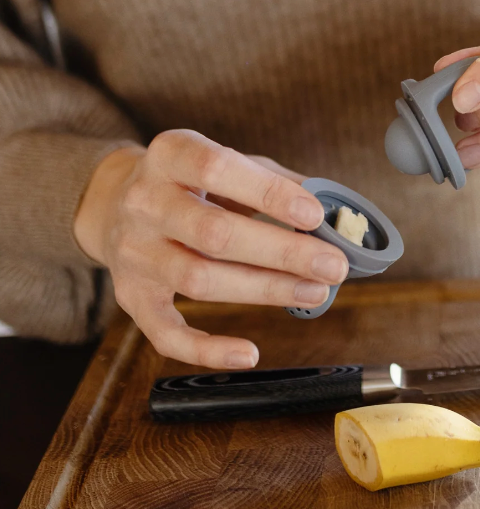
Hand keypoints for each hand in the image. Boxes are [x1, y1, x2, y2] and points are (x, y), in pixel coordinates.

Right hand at [74, 130, 346, 368]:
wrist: (114, 202)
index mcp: (171, 155)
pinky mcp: (131, 296)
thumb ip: (278, 182)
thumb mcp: (230, 163)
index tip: (316, 214)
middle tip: (334, 265)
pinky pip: (165, 333)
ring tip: (315, 292)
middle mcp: (144, 202)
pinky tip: (249, 353)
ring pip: (199, 280)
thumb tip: (336, 212)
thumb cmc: (194, 182)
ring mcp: (134, 252)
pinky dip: (207, 350)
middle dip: (282, 252)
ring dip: (264, 290)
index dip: (269, 194)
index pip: (218, 168)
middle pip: (214, 233)